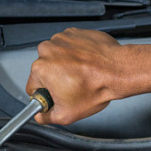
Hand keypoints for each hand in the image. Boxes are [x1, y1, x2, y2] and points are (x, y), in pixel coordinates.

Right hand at [26, 28, 150, 124]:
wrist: (117, 70)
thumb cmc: (95, 88)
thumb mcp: (66, 115)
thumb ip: (46, 117)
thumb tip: (40, 116)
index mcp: (40, 69)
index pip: (32, 87)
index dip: (45, 95)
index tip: (56, 96)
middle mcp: (47, 50)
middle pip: (44, 70)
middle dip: (55, 79)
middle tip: (72, 86)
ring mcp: (61, 39)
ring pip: (56, 57)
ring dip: (64, 65)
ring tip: (80, 75)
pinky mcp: (74, 33)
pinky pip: (68, 47)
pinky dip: (75, 55)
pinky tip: (85, 64)